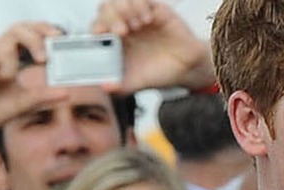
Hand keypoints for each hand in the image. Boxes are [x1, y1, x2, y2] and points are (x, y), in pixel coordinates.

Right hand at [0, 22, 67, 129]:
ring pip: (3, 50)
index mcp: (9, 57)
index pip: (27, 32)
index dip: (42, 29)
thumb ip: (42, 98)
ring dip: (8, 70)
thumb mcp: (22, 104)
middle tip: (43, 58)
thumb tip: (66, 93)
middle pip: (17, 30)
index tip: (58, 36)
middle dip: (34, 40)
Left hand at [91, 0, 215, 92]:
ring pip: (121, 1)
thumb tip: (104, 87)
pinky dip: (140, 5)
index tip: (99, 34)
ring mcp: (139, 16)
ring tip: (135, 26)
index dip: (96, 27)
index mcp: (116, 41)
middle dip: (110, 18)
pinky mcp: (156, 10)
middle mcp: (125, 25)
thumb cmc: (159, 73)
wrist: (186, 70)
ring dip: (124, 10)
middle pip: (106, 9)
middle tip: (121, 31)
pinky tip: (146, 20)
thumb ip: (120, 86)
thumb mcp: (137, 82)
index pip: (98, 26)